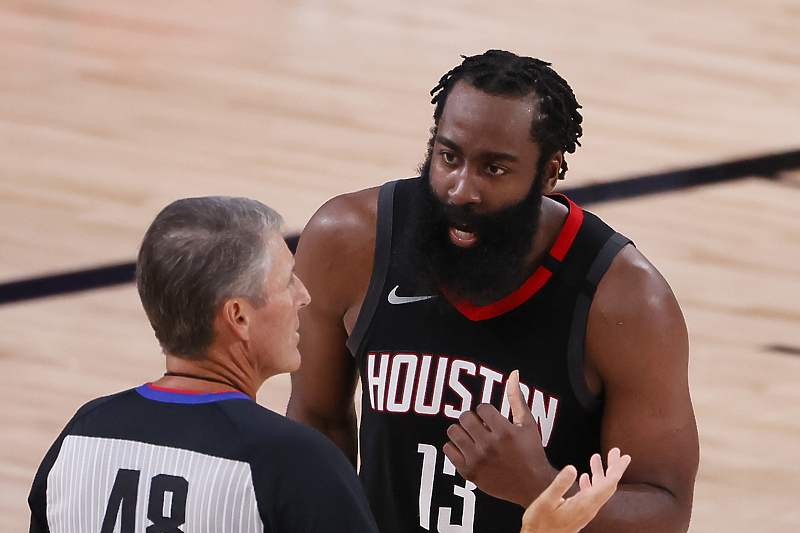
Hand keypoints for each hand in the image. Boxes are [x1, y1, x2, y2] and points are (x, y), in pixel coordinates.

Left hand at [443, 370, 557, 506]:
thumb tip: (513, 373)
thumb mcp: (527, 424)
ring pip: (453, 432)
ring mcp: (477, 461)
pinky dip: (455, 446)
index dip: (486, 411)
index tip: (492, 419)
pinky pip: (448, 449)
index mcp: (504, 432)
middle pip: (464, 417)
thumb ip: (517, 398)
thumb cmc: (531, 452)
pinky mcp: (468, 473)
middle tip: (479, 426)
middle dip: (472, 418)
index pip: (481, 407)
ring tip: (471, 435)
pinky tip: (467, 448)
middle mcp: (489, 446)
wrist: (532, 486)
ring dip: (461, 430)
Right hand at [520, 448, 630, 532]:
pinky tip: (585, 477)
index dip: (617, 469)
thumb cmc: (540, 523)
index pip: (608, 484)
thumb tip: (572, 467)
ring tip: (596, 458)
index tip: (624, 457)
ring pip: (600, 490)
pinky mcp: (580, 513)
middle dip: (613, 468)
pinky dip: (591, 483)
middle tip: (615, 452)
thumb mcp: (547, 501)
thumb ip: (560, 484)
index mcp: (585, 504)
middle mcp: (589, 508)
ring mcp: (585, 511)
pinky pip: (591, 495)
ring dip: (601, 473)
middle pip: (608, 486)